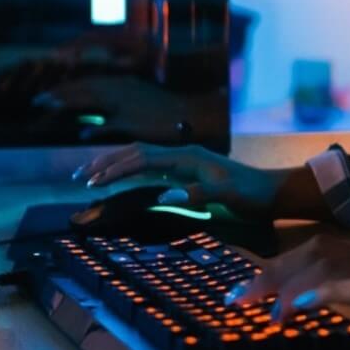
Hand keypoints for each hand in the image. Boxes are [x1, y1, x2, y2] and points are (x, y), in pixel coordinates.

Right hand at [71, 143, 281, 220]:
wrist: (270, 192)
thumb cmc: (250, 195)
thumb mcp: (228, 197)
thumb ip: (198, 195)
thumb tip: (166, 196)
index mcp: (188, 157)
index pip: (143, 158)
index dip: (116, 168)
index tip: (93, 181)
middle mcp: (182, 155)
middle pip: (136, 152)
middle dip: (106, 163)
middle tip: (78, 177)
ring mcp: (183, 163)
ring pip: (140, 157)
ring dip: (114, 165)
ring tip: (88, 176)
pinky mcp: (185, 173)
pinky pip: (149, 168)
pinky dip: (129, 172)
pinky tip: (117, 180)